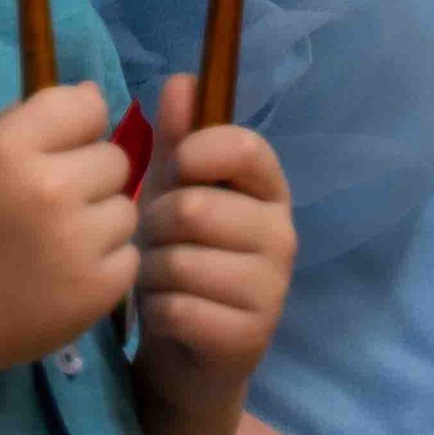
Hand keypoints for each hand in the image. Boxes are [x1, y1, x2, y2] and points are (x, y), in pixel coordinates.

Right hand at [0, 84, 135, 383]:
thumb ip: (29, 120)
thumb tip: (92, 98)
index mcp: (11, 148)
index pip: (87, 105)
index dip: (78, 126)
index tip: (59, 150)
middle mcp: (50, 188)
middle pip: (115, 158)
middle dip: (90, 178)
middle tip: (53, 207)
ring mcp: (78, 242)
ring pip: (127, 209)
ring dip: (101, 223)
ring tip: (60, 244)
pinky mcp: (99, 288)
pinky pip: (129, 256)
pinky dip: (105, 265)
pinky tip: (67, 275)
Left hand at [133, 75, 296, 419]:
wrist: (189, 355)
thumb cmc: (182, 259)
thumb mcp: (175, 193)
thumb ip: (179, 139)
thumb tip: (181, 79)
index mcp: (268, 192)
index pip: (246, 147)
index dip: (198, 152)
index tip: (177, 169)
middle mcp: (282, 237)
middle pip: (194, 209)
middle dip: (156, 228)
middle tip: (160, 245)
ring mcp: (271, 290)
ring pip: (179, 262)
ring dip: (151, 273)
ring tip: (161, 282)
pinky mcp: (249, 337)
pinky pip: (177, 308)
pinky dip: (157, 312)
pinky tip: (169, 317)